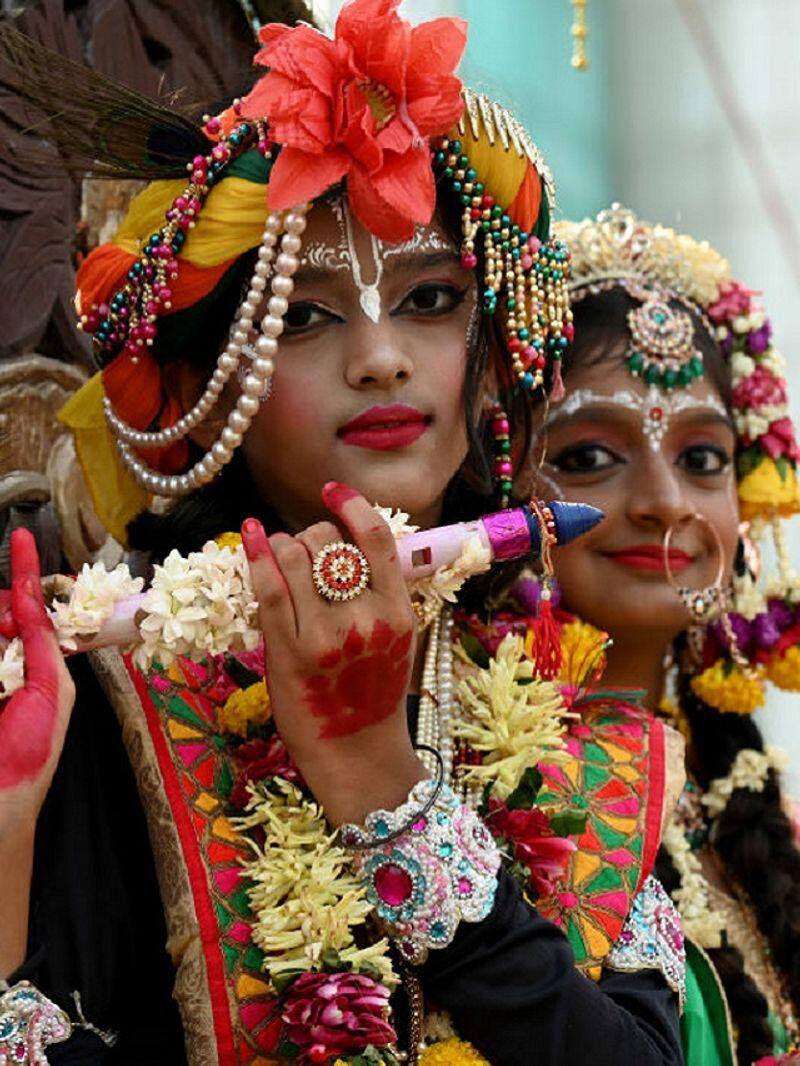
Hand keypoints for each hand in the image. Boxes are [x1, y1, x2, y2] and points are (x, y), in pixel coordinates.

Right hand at [0, 529, 75, 827]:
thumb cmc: (30, 752)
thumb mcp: (50, 691)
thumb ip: (40, 643)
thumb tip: (27, 601)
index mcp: (31, 661)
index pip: (27, 607)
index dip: (26, 574)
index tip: (23, 538)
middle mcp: (3, 660)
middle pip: (1, 610)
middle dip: (6, 605)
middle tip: (6, 628)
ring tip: (2, 683)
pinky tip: (1, 683)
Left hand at [242, 482, 425, 824]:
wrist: (358, 753)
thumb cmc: (374, 692)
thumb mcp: (396, 638)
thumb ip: (378, 593)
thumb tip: (345, 540)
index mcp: (397, 612)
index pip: (375, 539)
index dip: (351, 505)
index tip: (333, 492)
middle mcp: (363, 620)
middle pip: (328, 544)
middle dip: (313, 538)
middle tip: (308, 556)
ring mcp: (324, 636)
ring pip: (295, 557)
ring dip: (284, 547)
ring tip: (283, 559)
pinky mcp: (288, 652)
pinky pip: (268, 589)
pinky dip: (257, 554)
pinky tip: (253, 533)